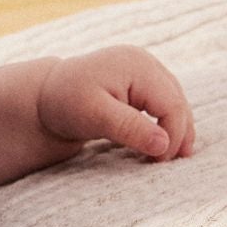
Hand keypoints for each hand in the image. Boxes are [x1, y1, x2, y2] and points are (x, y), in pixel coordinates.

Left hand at [37, 47, 194, 160]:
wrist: (47, 94)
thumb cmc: (66, 103)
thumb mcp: (95, 117)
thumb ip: (130, 128)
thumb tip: (164, 145)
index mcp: (138, 66)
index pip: (172, 105)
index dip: (173, 135)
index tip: (159, 161)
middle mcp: (145, 62)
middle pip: (177, 102)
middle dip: (179, 133)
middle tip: (171, 163)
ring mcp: (145, 69)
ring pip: (174, 102)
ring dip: (176, 128)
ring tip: (171, 156)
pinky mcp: (141, 80)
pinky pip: (163, 102)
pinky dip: (165, 122)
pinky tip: (161, 142)